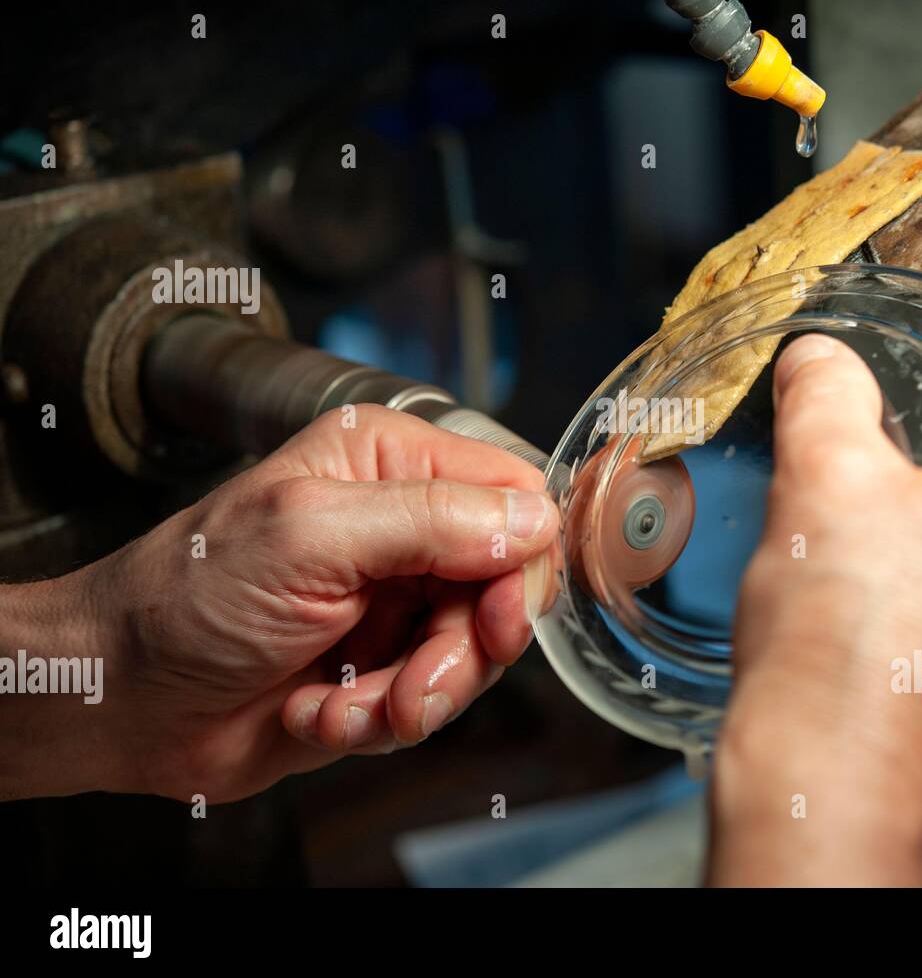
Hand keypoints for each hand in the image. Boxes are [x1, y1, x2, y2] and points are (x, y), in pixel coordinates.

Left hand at [0, 406, 556, 802]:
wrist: (122, 699)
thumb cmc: (186, 597)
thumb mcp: (313, 536)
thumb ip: (432, 520)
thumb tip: (534, 519)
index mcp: (389, 465)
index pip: (512, 496)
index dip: (519, 562)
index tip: (495, 617)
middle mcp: (402, 527)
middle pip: (506, 586)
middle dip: (462, 650)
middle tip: (416, 685)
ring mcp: (395, 601)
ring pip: (476, 653)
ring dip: (417, 694)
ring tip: (349, 705)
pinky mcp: (385, 666)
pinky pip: (433, 700)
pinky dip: (381, 721)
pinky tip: (321, 712)